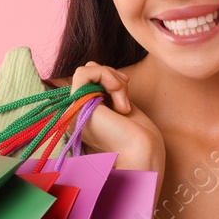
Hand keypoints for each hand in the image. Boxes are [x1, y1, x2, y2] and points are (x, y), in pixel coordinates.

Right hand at [51, 61, 165, 173]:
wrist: (143, 152)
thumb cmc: (139, 135)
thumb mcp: (119, 103)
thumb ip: (107, 89)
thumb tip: (95, 67)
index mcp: (86, 115)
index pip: (89, 80)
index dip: (109, 76)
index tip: (126, 85)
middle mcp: (76, 114)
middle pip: (87, 72)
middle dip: (112, 76)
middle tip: (126, 96)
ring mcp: (75, 111)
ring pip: (86, 70)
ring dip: (111, 78)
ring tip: (124, 102)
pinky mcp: (77, 107)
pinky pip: (83, 73)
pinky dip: (105, 74)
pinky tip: (118, 91)